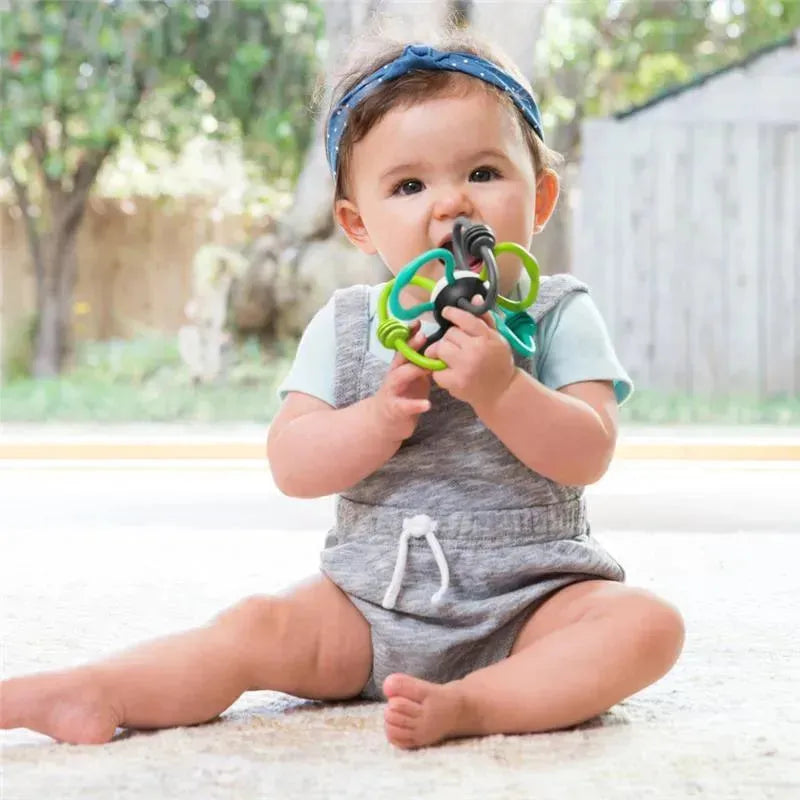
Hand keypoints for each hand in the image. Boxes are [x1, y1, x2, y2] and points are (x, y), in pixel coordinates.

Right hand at [369, 322, 431, 442]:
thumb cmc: (403, 395)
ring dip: (412, 371)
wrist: (384, 422)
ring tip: (427, 369)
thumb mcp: (412, 376)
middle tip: (423, 337)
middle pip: (400, 358)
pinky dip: (416, 405)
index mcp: (400, 366)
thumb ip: (423, 363)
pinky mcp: (395, 409)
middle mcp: (394, 375)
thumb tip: (442, 346)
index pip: (404, 347)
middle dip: (410, 347)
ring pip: (398, 377)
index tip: (418, 322)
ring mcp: (392, 391)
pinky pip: (404, 406)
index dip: (409, 334)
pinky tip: (427, 405)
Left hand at [426, 296, 516, 410]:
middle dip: (451, 338)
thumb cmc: (499, 362)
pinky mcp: (455, 383)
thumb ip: (485, 319)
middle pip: (449, 334)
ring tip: (452, 357)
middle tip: (457, 345)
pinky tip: (450, 371)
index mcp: (487, 338)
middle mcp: (475, 351)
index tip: (447, 312)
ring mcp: (464, 368)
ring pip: (440, 349)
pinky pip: (436, 370)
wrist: (502, 392)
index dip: (452, 313)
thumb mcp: (498, 338)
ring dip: (443, 352)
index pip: (464, 319)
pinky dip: (440, 370)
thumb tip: (475, 297)